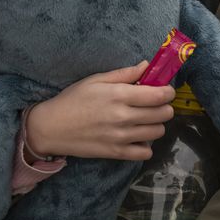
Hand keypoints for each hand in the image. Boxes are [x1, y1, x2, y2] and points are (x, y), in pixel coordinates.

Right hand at [25, 62, 174, 160]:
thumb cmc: (73, 99)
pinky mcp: (116, 153)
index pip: (159, 95)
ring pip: (157, 133)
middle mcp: (124, 117)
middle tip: (155, 103)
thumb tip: (147, 66)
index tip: (165, 90)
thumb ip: (124, 74)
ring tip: (145, 119)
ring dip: (157, 124)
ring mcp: (121, 137)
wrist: (51, 128)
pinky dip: (146, 145)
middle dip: (164, 106)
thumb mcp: (96, 80)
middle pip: (163, 114)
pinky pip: (145, 153)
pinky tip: (137, 137)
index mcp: (119, 95)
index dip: (168, 92)